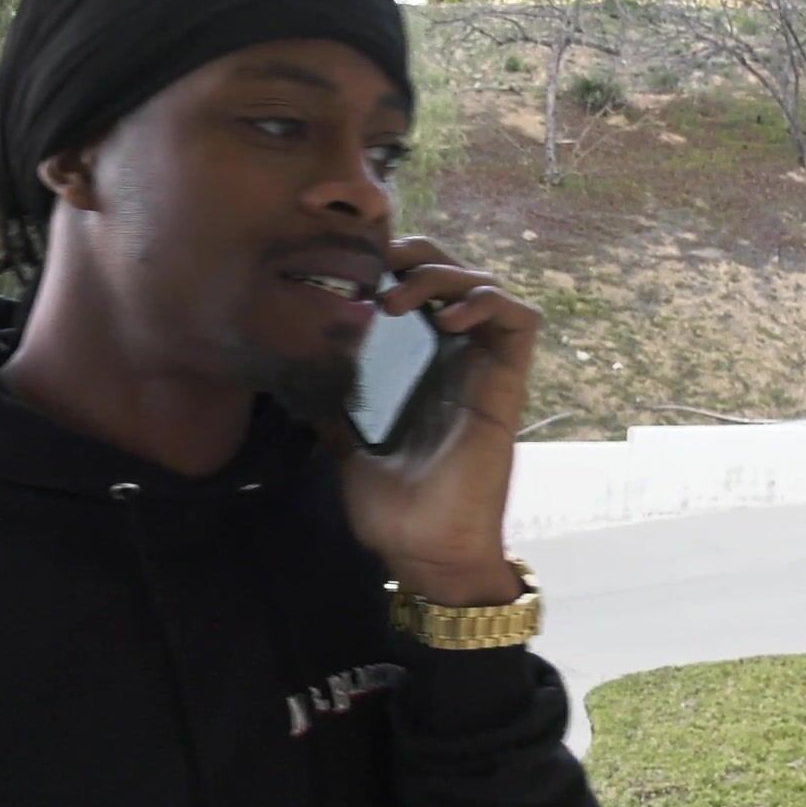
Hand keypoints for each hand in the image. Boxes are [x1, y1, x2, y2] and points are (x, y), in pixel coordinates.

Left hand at [319, 237, 542, 606]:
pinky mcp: (508, 385)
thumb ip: (327, 406)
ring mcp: (484, 368)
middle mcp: (456, 358)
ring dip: (445, 277)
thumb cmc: (390, 506)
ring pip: (486, 286)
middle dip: (420, 256)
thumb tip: (286, 378)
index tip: (355, 264)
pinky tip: (447, 318)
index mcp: (419, 364)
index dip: (397, 264)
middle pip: (454, 274)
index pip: (419, 289)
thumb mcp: (342, 443)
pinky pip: (519, 321)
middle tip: (380, 265)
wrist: (423, 550)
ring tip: (400, 300)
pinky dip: (488, 302)